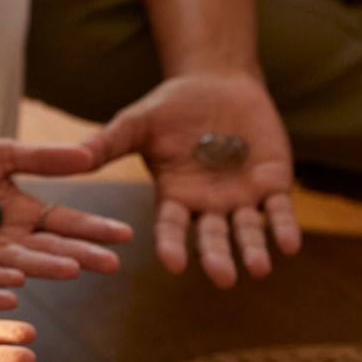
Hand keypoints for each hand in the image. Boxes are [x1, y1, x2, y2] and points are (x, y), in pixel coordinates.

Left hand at [0, 140, 133, 286]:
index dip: (94, 229)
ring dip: (46, 268)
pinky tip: (17, 280)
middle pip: (51, 248)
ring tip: (73, 269)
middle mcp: (11, 238)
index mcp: (26, 213)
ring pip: (21, 262)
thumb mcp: (2, 154)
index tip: (125, 234)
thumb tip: (88, 155)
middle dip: (81, 256)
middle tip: (111, 264)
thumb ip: (42, 159)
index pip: (67, 223)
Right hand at [85, 73, 300, 287]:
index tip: (173, 264)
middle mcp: (209, 207)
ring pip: (248, 232)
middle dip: (218, 257)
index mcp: (175, 198)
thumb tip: (71, 158)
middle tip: (223, 278)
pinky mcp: (273, 185)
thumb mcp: (138, 122)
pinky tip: (290, 245)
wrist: (219, 83)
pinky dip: (284, 228)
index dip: (173, 246)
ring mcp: (242, 199)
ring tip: (258, 268)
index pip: (172, 229)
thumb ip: (109, 142)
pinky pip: (280, 212)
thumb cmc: (172, 106)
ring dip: (253, 250)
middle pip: (213, 238)